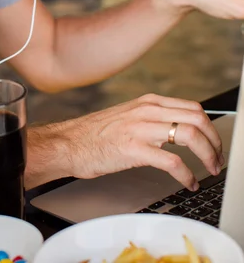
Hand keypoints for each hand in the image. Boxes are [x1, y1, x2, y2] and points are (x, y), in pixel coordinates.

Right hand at [59, 93, 222, 190]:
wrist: (68, 143)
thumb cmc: (94, 134)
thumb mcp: (128, 117)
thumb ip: (152, 119)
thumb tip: (178, 131)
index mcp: (148, 102)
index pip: (193, 108)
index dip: (210, 128)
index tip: (214, 144)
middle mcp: (147, 110)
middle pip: (198, 119)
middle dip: (215, 142)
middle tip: (216, 159)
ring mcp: (140, 128)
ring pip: (190, 135)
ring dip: (207, 156)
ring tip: (208, 170)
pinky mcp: (133, 148)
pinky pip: (172, 161)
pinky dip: (187, 175)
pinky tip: (187, 182)